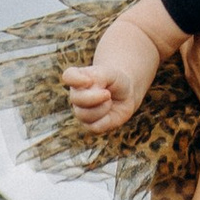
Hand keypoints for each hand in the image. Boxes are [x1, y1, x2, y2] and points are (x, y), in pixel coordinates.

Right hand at [62, 18, 156, 134]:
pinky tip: (110, 110)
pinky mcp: (97, 123)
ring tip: (110, 100)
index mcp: (79, 79)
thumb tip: (89, 83)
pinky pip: (93, 128)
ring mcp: (86, 109)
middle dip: (92, 98)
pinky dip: (102, 121)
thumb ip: (97, 75)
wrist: (131, 83)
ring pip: (83, 116)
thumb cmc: (120, 73)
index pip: (69, 77)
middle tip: (107, 92)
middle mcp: (79, 95)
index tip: (89, 77)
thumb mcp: (111, 71)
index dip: (74, 78)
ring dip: (98, 110)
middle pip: (76, 101)